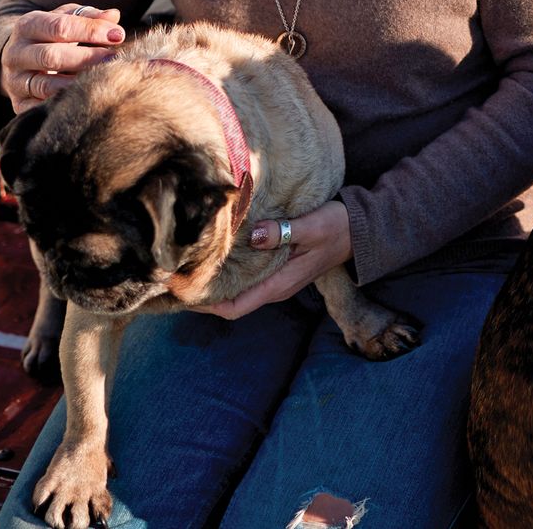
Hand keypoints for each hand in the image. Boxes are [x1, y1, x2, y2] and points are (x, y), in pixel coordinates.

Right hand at [0, 3, 124, 111]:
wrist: (19, 61)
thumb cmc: (51, 36)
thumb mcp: (66, 20)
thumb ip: (89, 17)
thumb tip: (113, 16)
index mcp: (27, 26)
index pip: (60, 27)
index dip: (91, 31)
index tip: (118, 35)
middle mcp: (15, 53)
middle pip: (51, 57)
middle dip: (86, 58)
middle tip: (114, 59)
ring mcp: (15, 81)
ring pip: (45, 86)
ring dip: (77, 84)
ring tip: (103, 80)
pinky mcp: (19, 104)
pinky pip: (40, 109)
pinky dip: (63, 105)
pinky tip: (85, 99)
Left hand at [193, 201, 351, 320]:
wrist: (361, 230)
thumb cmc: (337, 228)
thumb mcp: (312, 226)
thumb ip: (283, 231)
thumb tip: (252, 235)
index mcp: (279, 283)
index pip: (234, 307)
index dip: (205, 305)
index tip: (180, 291)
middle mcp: (274, 287)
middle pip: (229, 302)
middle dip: (200, 295)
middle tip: (172, 277)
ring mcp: (276, 279)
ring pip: (236, 291)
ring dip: (212, 283)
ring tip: (186, 266)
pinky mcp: (277, 268)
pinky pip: (245, 278)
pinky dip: (226, 272)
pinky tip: (214, 256)